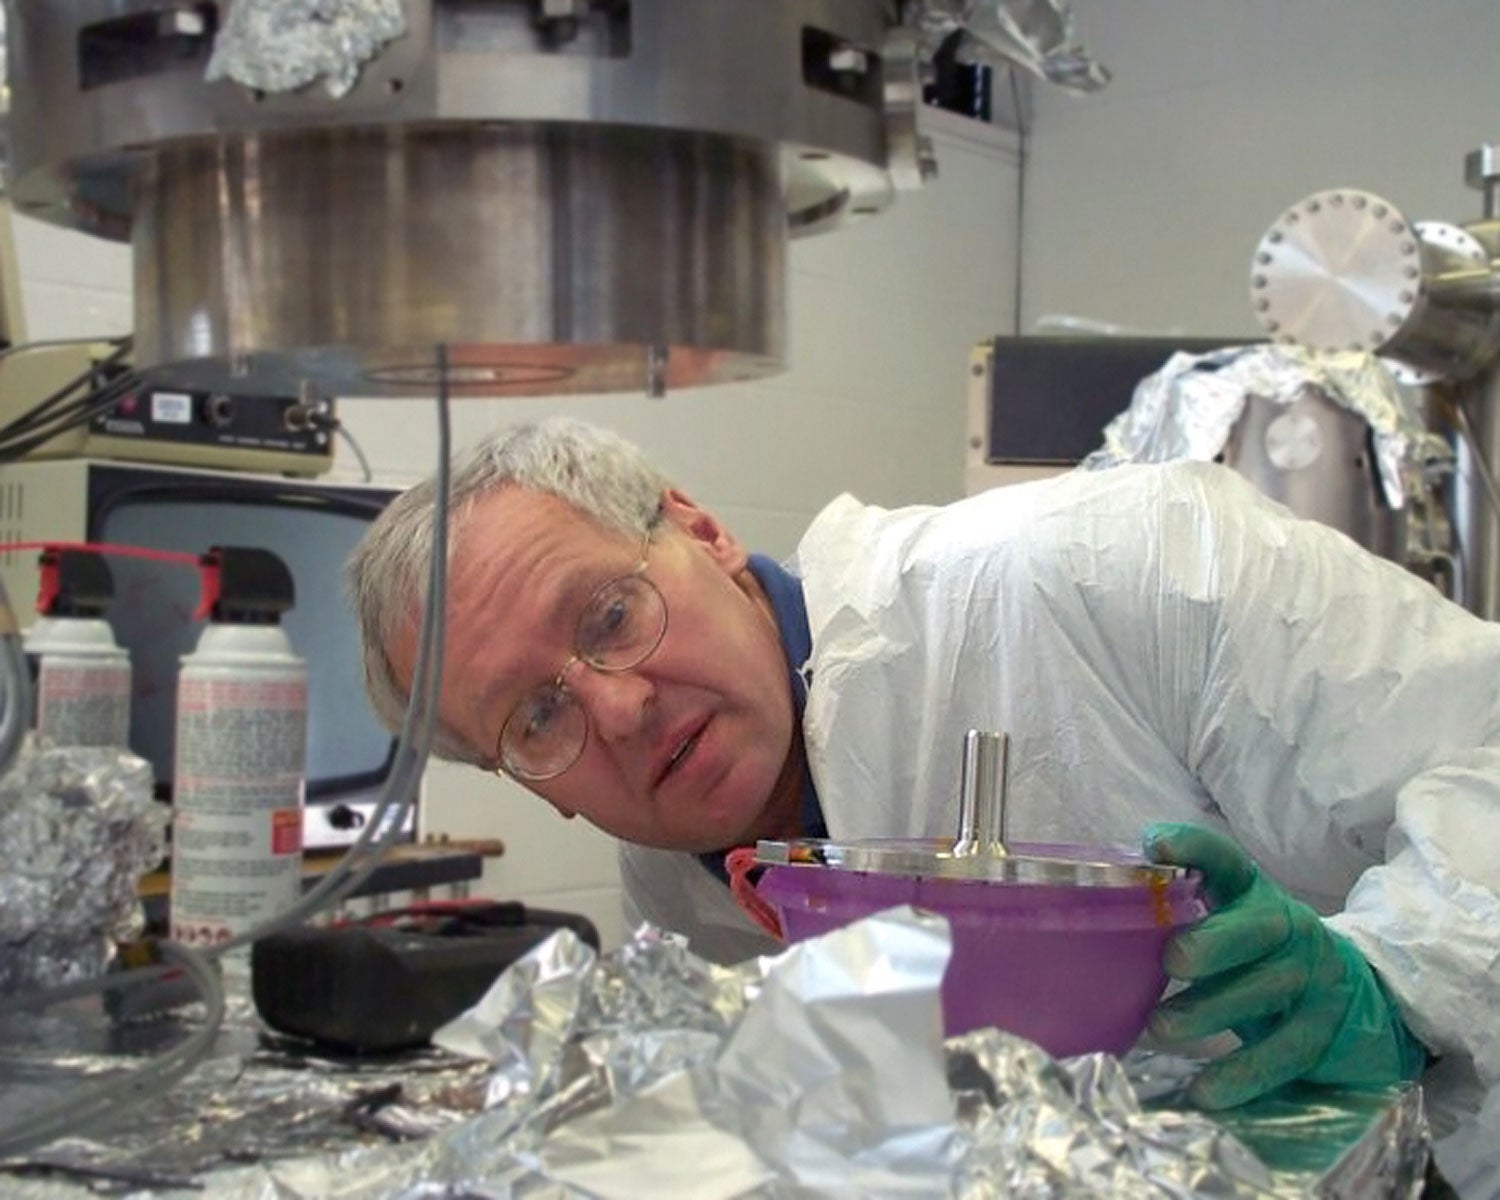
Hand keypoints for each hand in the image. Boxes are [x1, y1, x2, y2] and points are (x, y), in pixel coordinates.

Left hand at [1143, 822, 1425, 1109]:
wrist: (1351, 998)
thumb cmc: (1254, 957)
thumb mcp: (1225, 924)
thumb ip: (1177, 916)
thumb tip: (1097, 920)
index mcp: (1252, 894)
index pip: (1225, 859)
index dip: (1193, 847)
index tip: (1155, 845)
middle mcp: (1286, 928)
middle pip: (1257, 928)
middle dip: (1214, 942)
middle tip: (1173, 961)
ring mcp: (1311, 978)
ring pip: (1267, 990)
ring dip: (1212, 1010)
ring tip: (1162, 1028)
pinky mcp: (1321, 1030)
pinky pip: (1283, 1053)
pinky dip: (1242, 1074)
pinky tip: (1205, 1091)